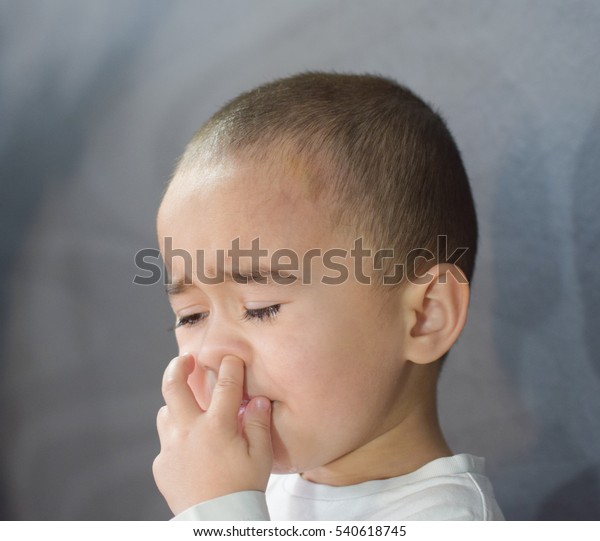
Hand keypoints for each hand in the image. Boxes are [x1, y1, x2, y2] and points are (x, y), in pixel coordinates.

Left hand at [152, 354, 272, 514]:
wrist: (216, 524)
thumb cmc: (242, 489)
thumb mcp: (260, 456)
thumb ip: (258, 423)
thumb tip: (258, 400)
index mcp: (216, 426)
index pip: (224, 384)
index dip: (230, 367)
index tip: (231, 358)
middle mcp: (189, 431)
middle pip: (173, 386)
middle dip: (178, 366)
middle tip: (185, 359)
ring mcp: (171, 448)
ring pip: (165, 412)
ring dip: (176, 405)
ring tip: (188, 407)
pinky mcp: (161, 465)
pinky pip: (166, 441)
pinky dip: (176, 437)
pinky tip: (190, 447)